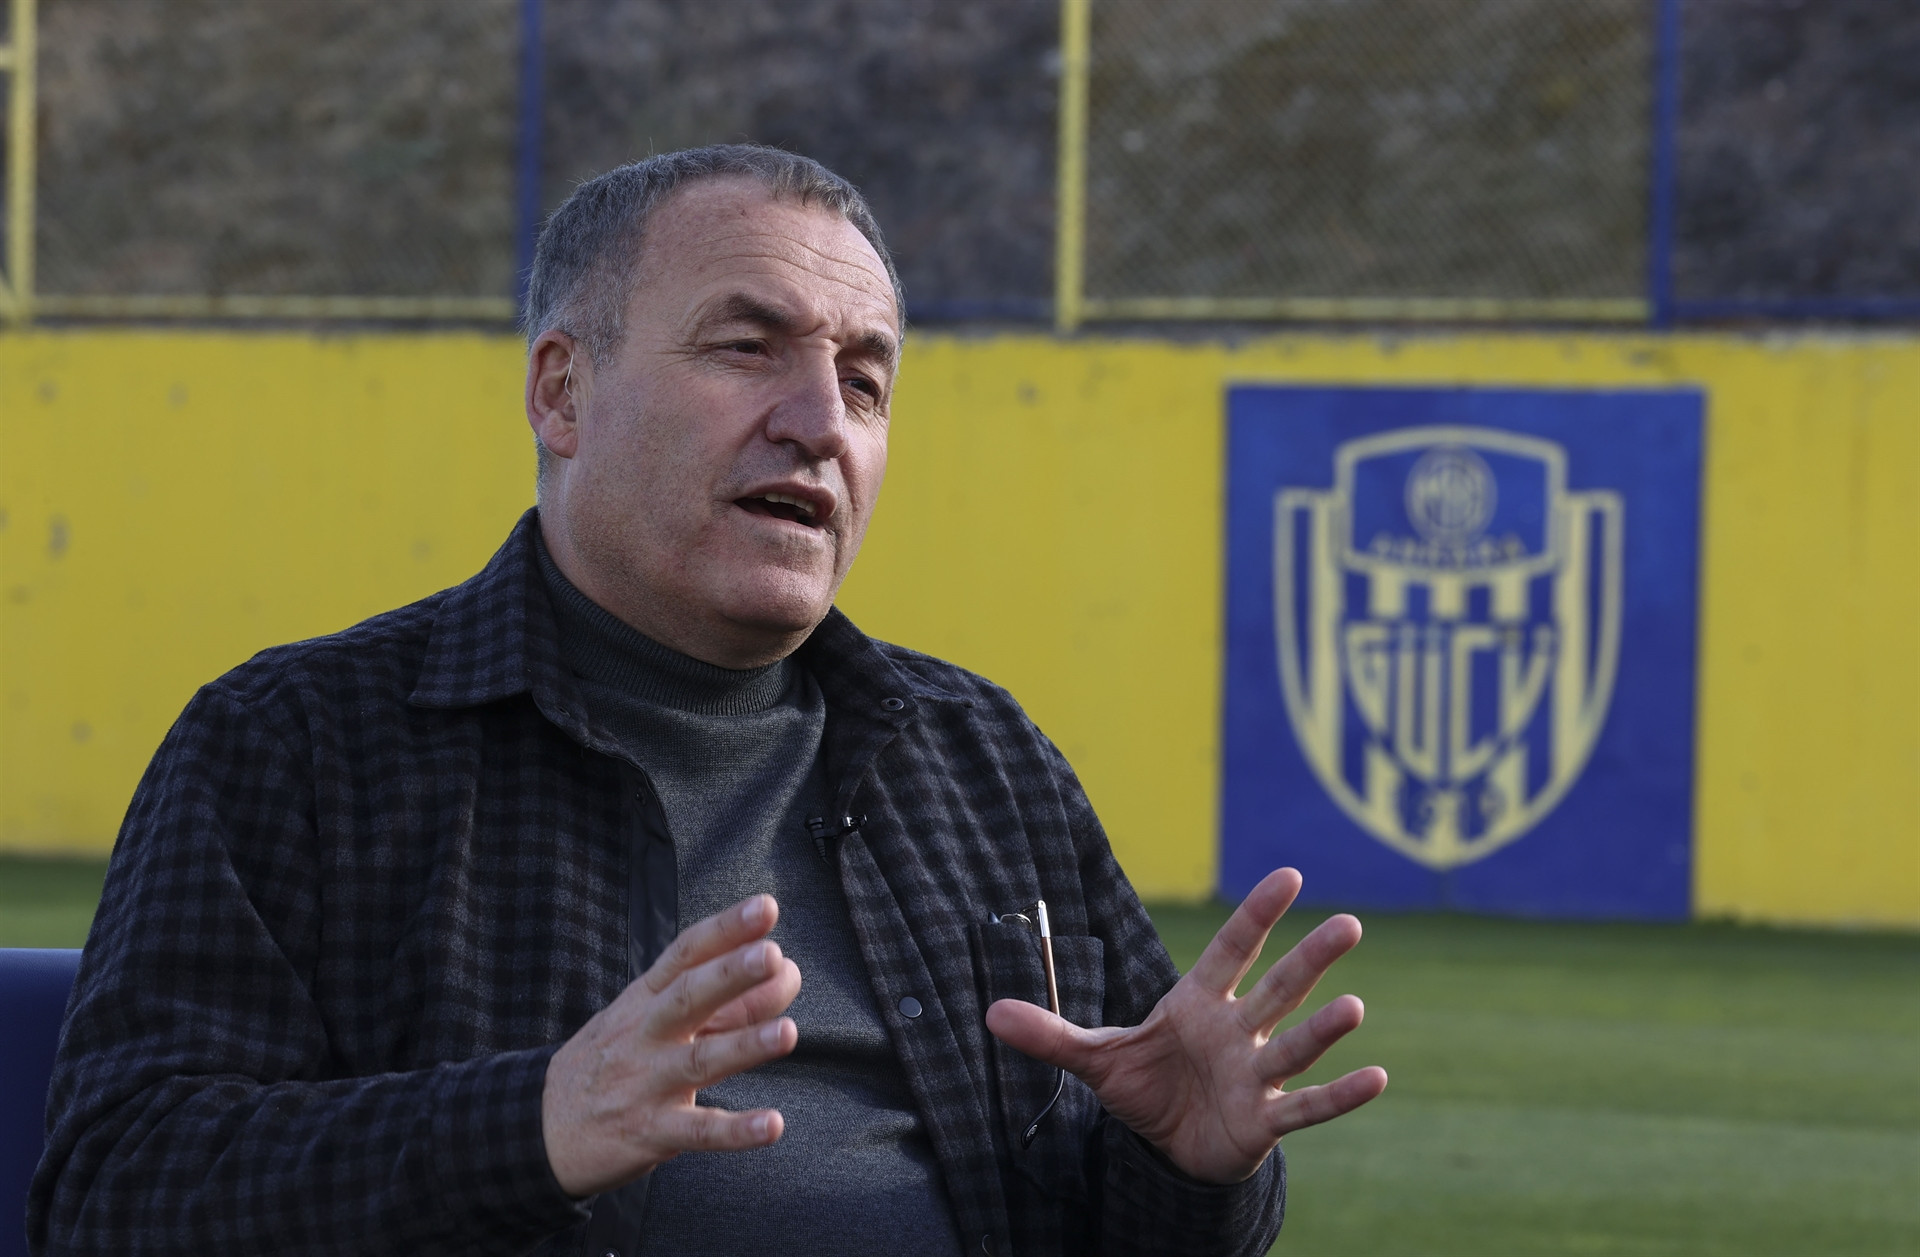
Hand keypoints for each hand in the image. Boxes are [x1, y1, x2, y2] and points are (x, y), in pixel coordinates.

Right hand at [541, 894, 801, 1196]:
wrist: (542, 1128)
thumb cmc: (617, 1060)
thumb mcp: (653, 1018)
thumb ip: (724, 998)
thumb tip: (789, 971)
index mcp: (646, 997)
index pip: (686, 954)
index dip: (725, 929)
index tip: (766, 907)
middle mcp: (644, 1033)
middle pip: (687, 998)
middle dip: (729, 976)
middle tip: (770, 955)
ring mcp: (645, 1083)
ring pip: (698, 1061)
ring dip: (744, 1047)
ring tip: (789, 1033)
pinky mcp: (650, 1132)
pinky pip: (698, 1132)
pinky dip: (736, 1131)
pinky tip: (773, 1125)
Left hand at [984, 868, 1386, 1183]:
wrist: (1169, 1150)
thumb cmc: (1147, 1088)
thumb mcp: (1095, 1060)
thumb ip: (1050, 1033)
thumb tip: (989, 1012)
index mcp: (1200, 1004)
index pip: (1231, 950)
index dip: (1256, 916)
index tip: (1288, 876)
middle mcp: (1237, 1030)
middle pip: (1277, 987)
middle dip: (1310, 957)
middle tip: (1349, 924)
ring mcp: (1255, 1074)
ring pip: (1294, 1043)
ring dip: (1324, 1028)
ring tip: (1354, 1006)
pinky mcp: (1264, 1121)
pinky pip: (1306, 1106)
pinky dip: (1339, 1095)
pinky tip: (1376, 1077)